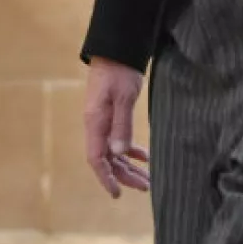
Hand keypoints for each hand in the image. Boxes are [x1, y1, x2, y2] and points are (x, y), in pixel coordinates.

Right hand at [84, 57, 149, 199]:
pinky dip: (130, 151)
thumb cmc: (119, 71)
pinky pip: (118, 140)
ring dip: (129, 166)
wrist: (116, 49)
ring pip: (113, 152)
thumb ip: (121, 125)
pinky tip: (145, 156)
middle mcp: (96, 125)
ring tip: (147, 179)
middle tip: (146, 187)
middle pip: (107, 160)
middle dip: (124, 176)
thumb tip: (118, 153)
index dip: (105, 178)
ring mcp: (102, 121)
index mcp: (95, 123)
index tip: (117, 194)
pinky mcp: (110, 115)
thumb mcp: (124, 98)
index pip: (96, 159)